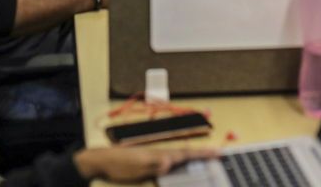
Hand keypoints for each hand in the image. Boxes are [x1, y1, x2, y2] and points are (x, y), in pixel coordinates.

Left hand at [73, 146, 218, 182]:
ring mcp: (154, 156)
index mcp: (160, 154)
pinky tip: (180, 164)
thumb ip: (154, 163)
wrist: (101, 162)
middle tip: (218, 154)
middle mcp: (160, 153)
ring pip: (178, 157)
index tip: (219, 152)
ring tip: (206, 158)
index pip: (186, 153)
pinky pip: (170, 161)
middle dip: (202, 154)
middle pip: (186, 153)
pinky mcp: (148, 162)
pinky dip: (180, 161)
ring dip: (193, 157)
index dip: (203, 153)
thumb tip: (170, 161)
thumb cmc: (118, 166)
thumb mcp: (137, 167)